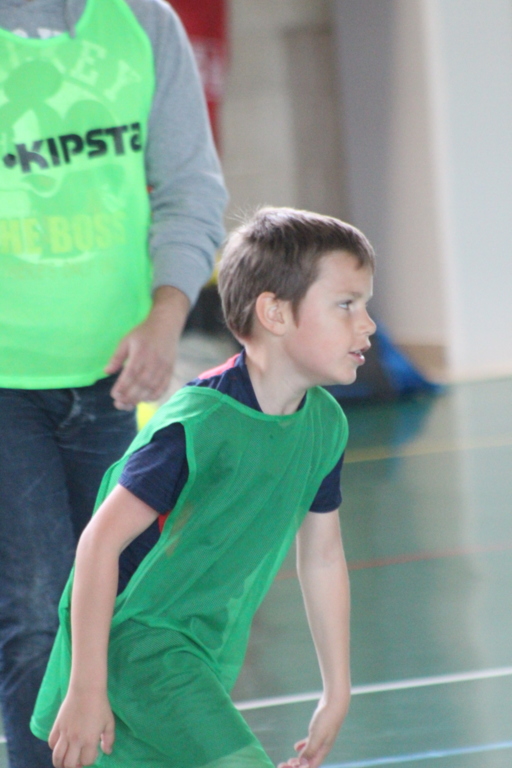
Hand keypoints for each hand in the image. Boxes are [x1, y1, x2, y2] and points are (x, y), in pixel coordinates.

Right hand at [49, 689, 114, 767]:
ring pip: (57, 757)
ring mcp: (64, 733)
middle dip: (73, 767)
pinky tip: (61, 745)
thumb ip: (109, 739)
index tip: (91, 756)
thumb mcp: (109, 722)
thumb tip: (107, 752)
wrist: (86, 689)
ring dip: (60, 763)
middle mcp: (75, 740)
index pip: (86, 761)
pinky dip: (55, 748)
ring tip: (66, 760)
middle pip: (69, 764)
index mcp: (89, 740)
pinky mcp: (57, 726)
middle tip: (77, 762)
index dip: (89, 761)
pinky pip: (51, 743)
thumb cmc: (100, 705)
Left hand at [105, 286, 188, 409]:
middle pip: (141, 384)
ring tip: (129, 405)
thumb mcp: (126, 340)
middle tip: (119, 404)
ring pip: (152, 388)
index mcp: (140, 354)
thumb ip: (116, 357)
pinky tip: (145, 400)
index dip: (122, 387)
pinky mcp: (170, 370)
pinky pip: (164, 387)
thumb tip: (106, 372)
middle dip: (129, 397)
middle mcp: (153, 362)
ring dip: (140, 399)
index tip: (114, 395)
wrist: (166, 325)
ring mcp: (163, 367)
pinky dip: (155, 396)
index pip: (130, 374)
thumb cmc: (143, 333)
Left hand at [278, 695, 347, 767]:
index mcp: (322, 751)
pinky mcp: (318, 732)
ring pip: (308, 754)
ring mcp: (320, 740)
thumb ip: (310, 750)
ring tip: (289, 761)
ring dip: (299, 759)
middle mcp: (322, 748)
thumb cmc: (326, 719)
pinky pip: (309, 744)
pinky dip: (302, 747)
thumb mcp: (317, 736)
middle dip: (296, 766)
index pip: (310, 766)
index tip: (288, 765)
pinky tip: (296, 747)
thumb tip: (302, 764)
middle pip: (308, 762)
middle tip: (283, 764)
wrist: (334, 703)